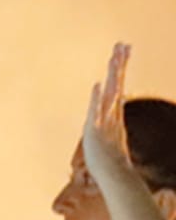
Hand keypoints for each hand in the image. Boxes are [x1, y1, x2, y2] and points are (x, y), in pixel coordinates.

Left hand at [83, 42, 131, 181]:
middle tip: (123, 44)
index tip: (123, 50)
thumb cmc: (110, 159)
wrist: (113, 175)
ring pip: (110, 92)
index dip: (120, 68)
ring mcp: (105, 120)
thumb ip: (111, 128)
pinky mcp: (96, 130)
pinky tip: (97, 86)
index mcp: (114, 112)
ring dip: (112, 74)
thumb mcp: (109, 138)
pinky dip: (97, 99)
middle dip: (119, 64)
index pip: (117, 84)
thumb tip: (112, 126)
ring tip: (115, 56)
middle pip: (116, 83)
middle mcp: (111, 113)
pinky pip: (97, 112)